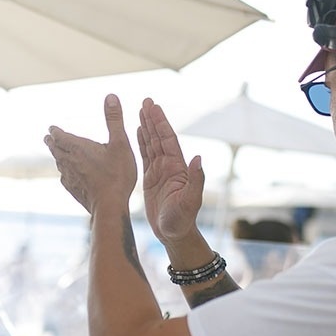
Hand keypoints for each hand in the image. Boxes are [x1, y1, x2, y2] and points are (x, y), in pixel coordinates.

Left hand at [44, 94, 136, 213]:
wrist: (110, 206)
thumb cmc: (116, 174)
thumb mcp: (120, 143)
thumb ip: (114, 119)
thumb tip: (110, 96)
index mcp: (77, 147)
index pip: (59, 135)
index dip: (55, 131)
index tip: (51, 128)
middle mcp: (69, 161)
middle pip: (55, 149)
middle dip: (52, 142)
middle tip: (47, 138)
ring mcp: (69, 178)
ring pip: (59, 164)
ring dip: (57, 156)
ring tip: (57, 154)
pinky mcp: (73, 190)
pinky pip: (64, 178)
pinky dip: (64, 172)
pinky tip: (67, 175)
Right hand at [137, 98, 203, 245]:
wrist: (174, 234)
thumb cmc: (183, 220)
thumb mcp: (191, 201)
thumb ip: (196, 180)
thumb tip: (199, 158)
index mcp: (177, 168)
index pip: (167, 140)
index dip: (160, 123)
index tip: (153, 107)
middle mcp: (169, 166)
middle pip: (159, 137)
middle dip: (153, 119)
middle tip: (146, 101)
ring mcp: (160, 171)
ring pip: (151, 144)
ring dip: (146, 127)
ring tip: (140, 111)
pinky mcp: (150, 179)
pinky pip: (145, 156)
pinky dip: (141, 142)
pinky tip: (136, 132)